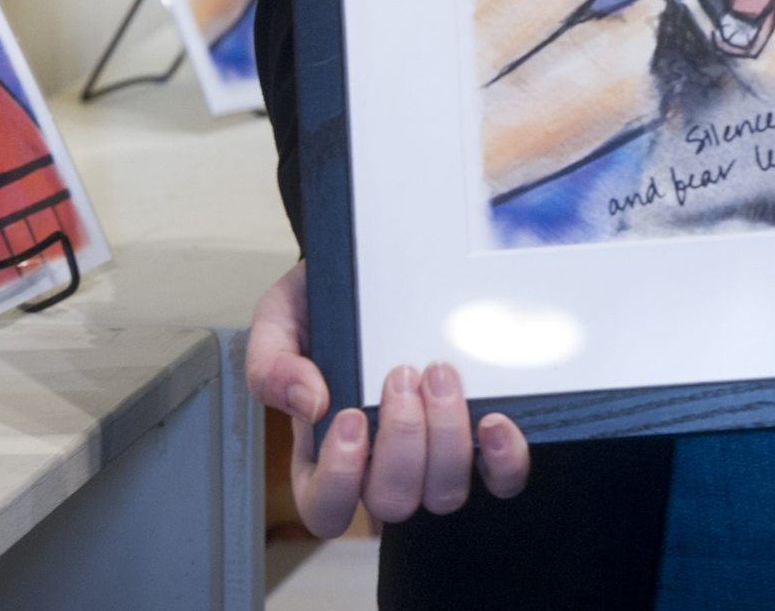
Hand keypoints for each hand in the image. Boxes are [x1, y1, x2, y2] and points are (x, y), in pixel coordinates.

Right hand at [246, 262, 528, 531]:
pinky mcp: (478, 439)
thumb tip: (308, 402)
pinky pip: (500, 478)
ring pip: (443, 493)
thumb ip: (271, 363)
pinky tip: (495, 420)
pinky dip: (504, 461)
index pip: (327, 508)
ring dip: (445, 438)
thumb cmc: (325, 302)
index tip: (351, 416)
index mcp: (326, 454)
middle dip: (401, 439)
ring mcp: (433, 457)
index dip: (341, 478)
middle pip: (392, 502)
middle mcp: (381, 467)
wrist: (373, 265)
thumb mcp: (278, 320)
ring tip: (441, 373)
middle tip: (401, 374)